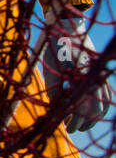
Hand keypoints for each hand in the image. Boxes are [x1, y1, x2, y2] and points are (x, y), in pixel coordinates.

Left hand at [42, 16, 112, 132]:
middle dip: (84, 121)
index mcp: (81, 77)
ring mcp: (99, 75)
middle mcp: (94, 77)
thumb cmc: (55, 48)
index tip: (66, 128)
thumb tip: (55, 111)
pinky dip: (102, 105)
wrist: (69, 28)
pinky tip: (93, 112)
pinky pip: (107, 94)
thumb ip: (54, 91)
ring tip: (82, 124)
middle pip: (95, 108)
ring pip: (104, 103)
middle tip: (72, 129)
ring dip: (94, 116)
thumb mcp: (50, 70)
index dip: (75, 120)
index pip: (81, 106)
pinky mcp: (100, 73)